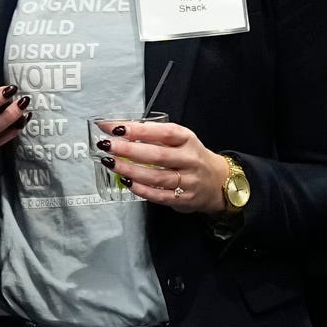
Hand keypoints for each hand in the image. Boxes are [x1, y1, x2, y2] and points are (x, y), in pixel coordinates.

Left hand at [99, 118, 231, 212]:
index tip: (116, 127)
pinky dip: (141, 189)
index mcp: (187, 140)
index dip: (139, 129)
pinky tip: (126, 181)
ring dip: (130, 169)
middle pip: (157, 155)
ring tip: (111, 163)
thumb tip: (119, 129)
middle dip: (128, 149)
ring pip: (156, 176)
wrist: (218, 182)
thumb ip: (154, 136)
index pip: (163, 132)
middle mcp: (189, 159)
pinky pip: (159, 195)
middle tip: (107, 145)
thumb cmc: (192, 157)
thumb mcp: (181, 141)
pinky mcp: (183, 199)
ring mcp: (188, 180)